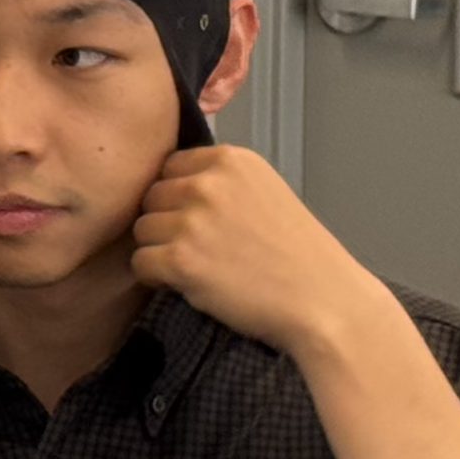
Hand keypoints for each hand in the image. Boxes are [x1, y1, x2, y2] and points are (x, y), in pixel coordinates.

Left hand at [130, 146, 382, 363]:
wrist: (320, 298)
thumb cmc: (296, 254)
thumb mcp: (264, 192)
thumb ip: (221, 183)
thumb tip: (173, 186)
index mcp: (230, 160)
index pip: (169, 166)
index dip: (176, 196)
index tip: (196, 219)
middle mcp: (207, 183)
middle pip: (150, 197)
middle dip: (164, 222)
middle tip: (196, 247)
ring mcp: (191, 221)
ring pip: (141, 230)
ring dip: (158, 250)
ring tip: (195, 266)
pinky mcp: (179, 259)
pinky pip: (140, 263)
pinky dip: (155, 277)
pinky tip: (185, 283)